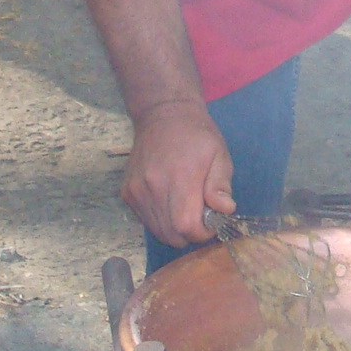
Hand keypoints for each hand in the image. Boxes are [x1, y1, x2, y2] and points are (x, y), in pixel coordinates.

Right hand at [123, 99, 234, 246]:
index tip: (211, 223)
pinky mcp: (127, 193)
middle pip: (171, 236)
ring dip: (175, 229)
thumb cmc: (197, 135)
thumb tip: (224, 210)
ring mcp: (136, 191)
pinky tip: (169, 201)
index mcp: (180, 178)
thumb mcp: (219, 155)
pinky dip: (160, 220)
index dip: (202, 233)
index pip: (186, 226)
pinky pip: (146, 220)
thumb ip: (220, 185)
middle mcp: (153, 188)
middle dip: (190, 235)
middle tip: (200, 216)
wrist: (163, 114)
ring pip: (157, 231)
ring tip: (186, 208)